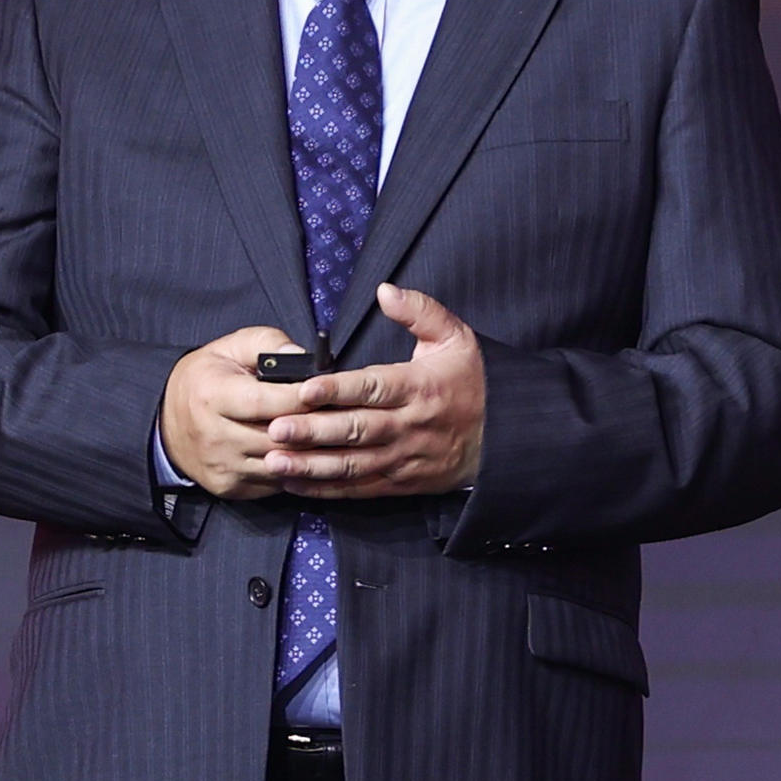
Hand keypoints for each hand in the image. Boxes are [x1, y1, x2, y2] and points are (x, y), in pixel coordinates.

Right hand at [160, 325, 314, 500]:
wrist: (166, 423)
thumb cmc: (206, 379)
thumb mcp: (231, 347)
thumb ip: (267, 343)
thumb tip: (301, 355)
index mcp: (211, 395)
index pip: (266, 402)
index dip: (301, 397)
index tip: (326, 391)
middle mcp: (214, 436)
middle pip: (279, 437)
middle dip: (313, 426)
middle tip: (336, 413)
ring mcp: (222, 466)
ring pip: (282, 464)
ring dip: (309, 451)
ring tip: (327, 434)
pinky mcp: (230, 487)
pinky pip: (275, 482)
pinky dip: (294, 469)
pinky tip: (304, 453)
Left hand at [263, 284, 485, 497]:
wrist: (505, 438)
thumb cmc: (474, 382)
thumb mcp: (456, 338)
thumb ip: (420, 311)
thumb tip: (386, 290)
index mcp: (418, 386)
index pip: (372, 387)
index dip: (338, 388)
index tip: (306, 388)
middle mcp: (408, 425)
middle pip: (355, 429)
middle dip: (313, 430)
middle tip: (276, 428)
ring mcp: (402, 458)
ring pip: (352, 464)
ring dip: (311, 465)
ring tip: (275, 460)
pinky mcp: (400, 482)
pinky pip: (358, 488)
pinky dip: (326, 489)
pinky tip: (294, 482)